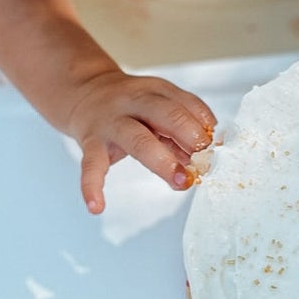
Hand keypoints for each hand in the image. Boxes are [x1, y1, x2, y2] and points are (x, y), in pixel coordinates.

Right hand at [67, 69, 215, 211]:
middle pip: (166, 114)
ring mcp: (110, 122)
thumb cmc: (128, 107)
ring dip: (163, 161)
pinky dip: (92, 186)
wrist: (83, 93)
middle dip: (190, 137)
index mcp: (155, 91)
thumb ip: (179, 131)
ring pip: (137, 139)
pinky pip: (90, 165)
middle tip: (204, 162)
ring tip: (180, 182)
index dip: (204, 125)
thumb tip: (204, 160)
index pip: (187, 103)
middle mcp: (133, 102)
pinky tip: (97, 206)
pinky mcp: (90, 142)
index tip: (216, 147)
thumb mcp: (156, 108)